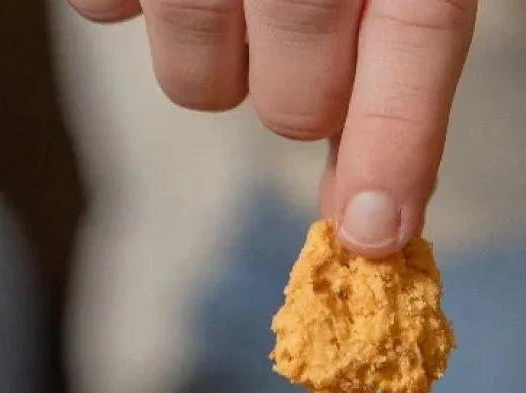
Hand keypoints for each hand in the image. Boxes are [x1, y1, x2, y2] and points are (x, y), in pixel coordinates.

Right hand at [66, 0, 476, 256]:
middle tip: (300, 38)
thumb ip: (393, 38)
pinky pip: (105, 14)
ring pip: (198, 83)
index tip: (375, 236)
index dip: (400, 140)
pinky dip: (131, 1)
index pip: (420, 27)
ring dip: (213, 59)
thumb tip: (370, 216)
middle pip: (296, 96)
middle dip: (302, 96)